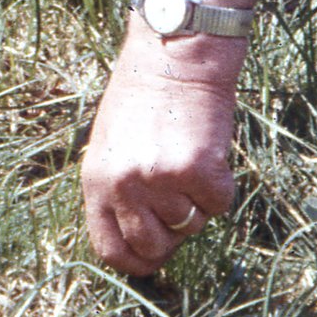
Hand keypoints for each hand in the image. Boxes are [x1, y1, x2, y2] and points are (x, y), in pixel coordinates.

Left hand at [80, 11, 247, 274]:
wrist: (174, 55)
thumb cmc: (143, 96)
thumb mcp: (111, 145)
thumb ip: (118, 190)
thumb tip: (142, 239)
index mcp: (95, 181)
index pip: (110, 250)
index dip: (137, 260)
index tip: (156, 255)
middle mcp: (123, 185)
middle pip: (153, 247)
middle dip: (172, 235)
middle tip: (181, 205)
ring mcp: (160, 179)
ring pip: (191, 224)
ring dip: (197, 201)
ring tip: (189, 159)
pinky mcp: (196, 169)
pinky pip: (219, 203)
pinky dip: (221, 185)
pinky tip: (210, 152)